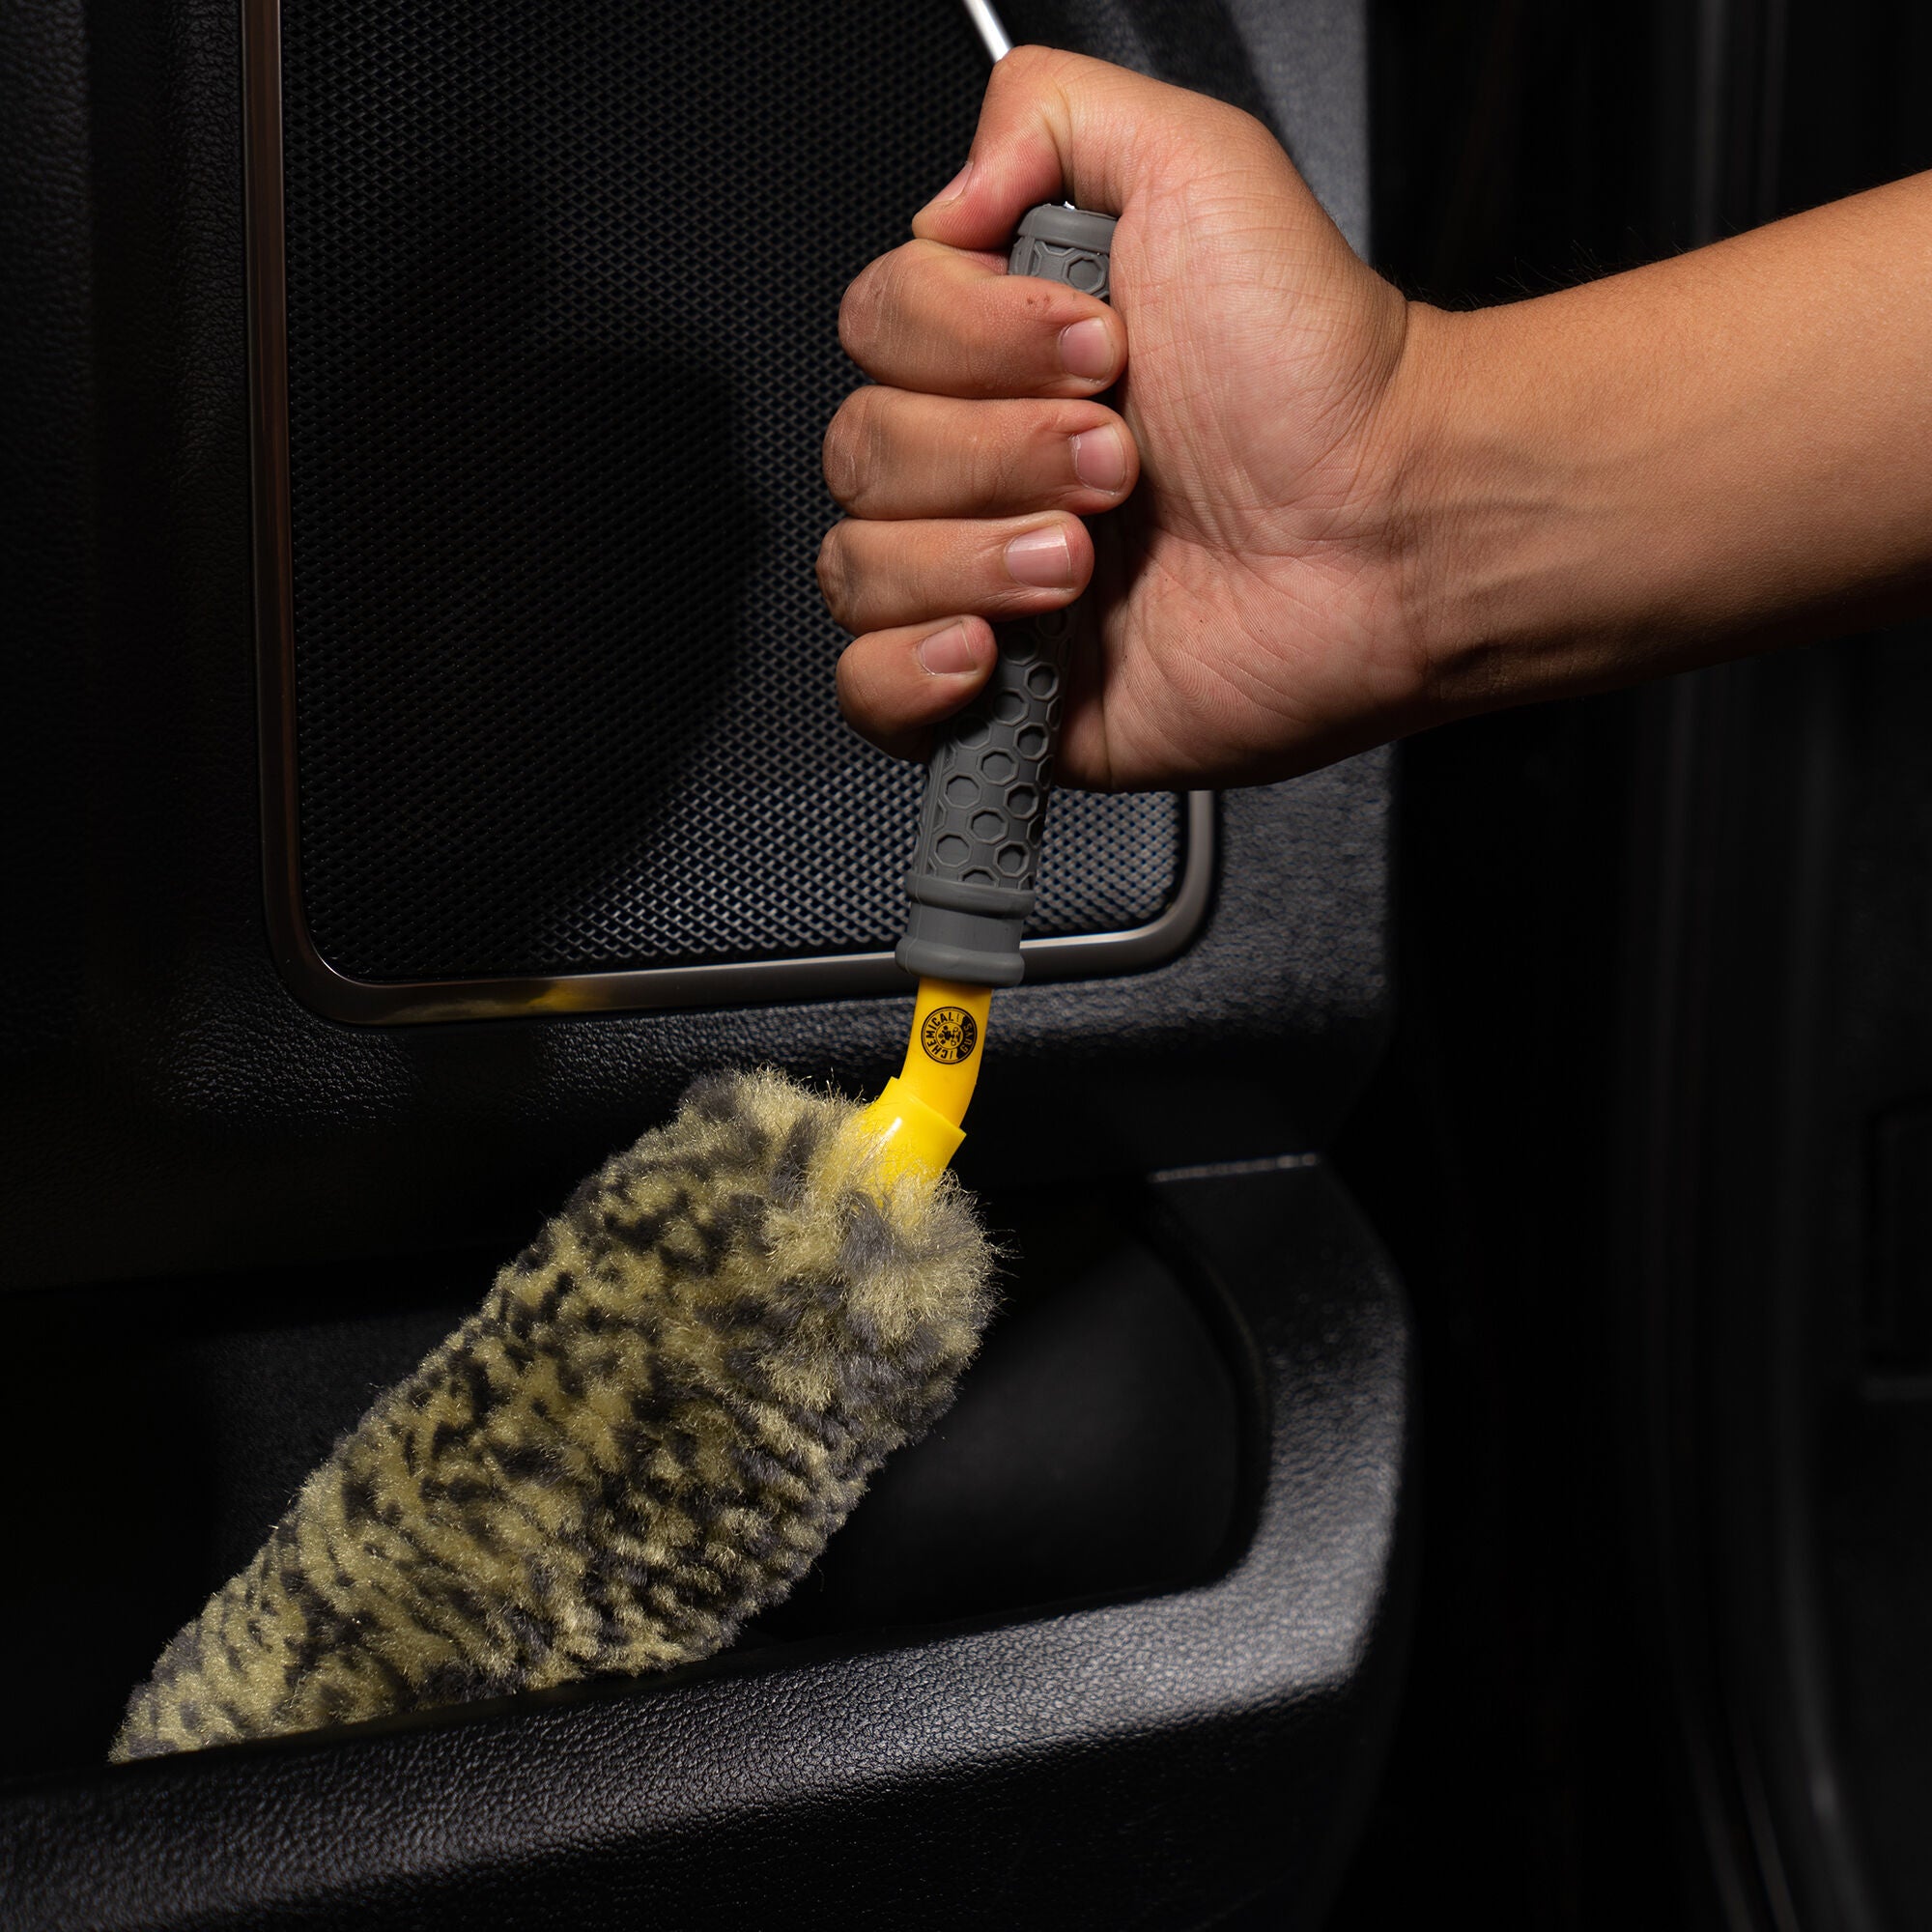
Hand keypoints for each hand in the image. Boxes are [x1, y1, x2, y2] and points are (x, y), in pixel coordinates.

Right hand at [816, 47, 1423, 790]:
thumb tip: (946, 197)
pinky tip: (990, 646)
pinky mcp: (1007, 696)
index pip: (876, 327)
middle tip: (1121, 459)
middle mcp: (987, 465)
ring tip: (1088, 558)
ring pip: (858, 569)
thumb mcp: (1199, 163)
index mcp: (1008, 352)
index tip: (1099, 348)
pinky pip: (869, 694)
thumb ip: (1048, 115)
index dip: (968, 340)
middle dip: (995, 453)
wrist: (1391, 530)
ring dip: (973, 555)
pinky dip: (906, 671)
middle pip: (861, 451)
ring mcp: (990, 583)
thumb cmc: (1320, 373)